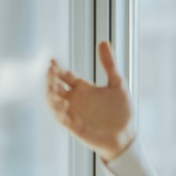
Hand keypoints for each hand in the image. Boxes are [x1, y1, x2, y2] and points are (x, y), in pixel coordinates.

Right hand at [46, 41, 134, 161]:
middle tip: (51, 72)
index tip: (52, 61)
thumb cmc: (121, 110)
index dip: (56, 69)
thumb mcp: (117, 83)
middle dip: (50, 80)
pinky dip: (59, 113)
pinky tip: (64, 105)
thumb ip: (109, 64)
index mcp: (82, 88)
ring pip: (53, 103)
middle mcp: (74, 100)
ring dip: (51, 96)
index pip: (64, 76)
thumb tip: (103, 41)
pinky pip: (61, 119)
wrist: (126, 134)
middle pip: (54, 87)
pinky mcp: (74, 127)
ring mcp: (73, 113)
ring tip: (55, 89)